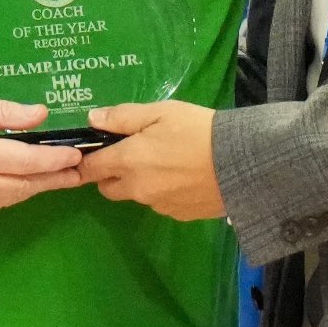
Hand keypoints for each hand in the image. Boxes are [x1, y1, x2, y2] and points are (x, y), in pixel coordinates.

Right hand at [0, 92, 81, 219]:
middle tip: (79, 172)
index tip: (76, 155)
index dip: (55, 161)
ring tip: (59, 177)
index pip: (25, 162)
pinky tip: (25, 183)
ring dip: (36, 187)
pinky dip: (12, 194)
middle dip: (54, 179)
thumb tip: (41, 115)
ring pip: (11, 198)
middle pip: (24, 186)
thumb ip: (3, 112)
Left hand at [79, 101, 224, 220]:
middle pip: (108, 188)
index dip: (87, 161)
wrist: (240, 161)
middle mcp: (137, 188)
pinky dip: (163, 192)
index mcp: (128, 161)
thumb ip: (123, 117)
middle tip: (132, 153)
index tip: (91, 153)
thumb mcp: (161, 111)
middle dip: (111, 174)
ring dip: (139, 183)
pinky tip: (184, 176)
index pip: (90, 168)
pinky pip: (160, 204)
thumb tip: (92, 120)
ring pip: (136, 195)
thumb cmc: (198, 129)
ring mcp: (158, 205)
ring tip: (167, 162)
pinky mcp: (179, 215)